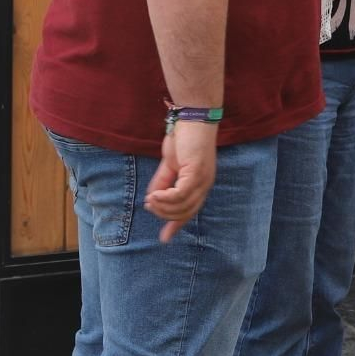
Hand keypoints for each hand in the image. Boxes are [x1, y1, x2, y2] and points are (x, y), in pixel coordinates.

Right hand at [144, 120, 218, 241]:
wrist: (194, 117)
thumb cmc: (184, 137)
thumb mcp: (170, 164)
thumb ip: (163, 181)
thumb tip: (153, 199)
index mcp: (200, 184)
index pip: (190, 210)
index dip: (176, 224)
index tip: (164, 239)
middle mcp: (205, 184)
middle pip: (186, 211)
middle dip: (165, 214)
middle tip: (149, 206)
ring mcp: (203, 179)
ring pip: (182, 205)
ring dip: (163, 206)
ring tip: (150, 201)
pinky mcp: (197, 172)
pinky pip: (181, 193)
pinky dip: (166, 198)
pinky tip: (154, 196)